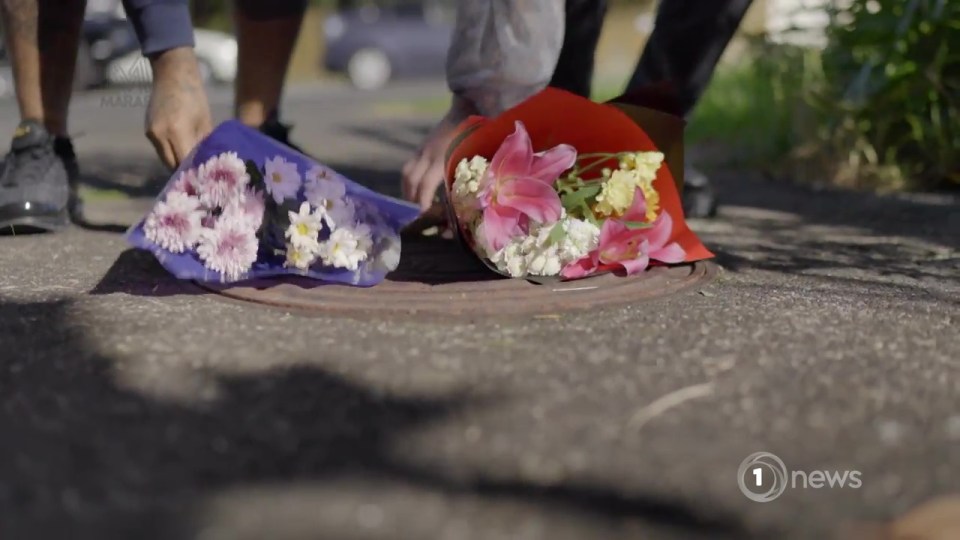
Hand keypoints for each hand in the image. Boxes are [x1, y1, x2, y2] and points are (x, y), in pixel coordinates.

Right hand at [146, 47, 212, 168]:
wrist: (172, 75)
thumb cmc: (195, 97)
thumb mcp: (205, 122)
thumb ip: (204, 145)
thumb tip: (207, 166)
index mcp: (177, 131)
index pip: (185, 163)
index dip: (195, 173)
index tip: (206, 180)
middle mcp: (160, 134)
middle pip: (172, 166)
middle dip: (185, 173)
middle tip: (200, 178)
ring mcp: (151, 133)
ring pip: (165, 160)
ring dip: (177, 164)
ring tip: (192, 167)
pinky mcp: (147, 131)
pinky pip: (160, 150)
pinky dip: (171, 154)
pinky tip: (182, 152)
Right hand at [402, 97, 476, 210]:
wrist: (466, 108)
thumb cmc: (474, 134)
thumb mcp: (472, 157)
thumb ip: (466, 176)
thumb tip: (468, 198)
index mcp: (440, 158)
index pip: (425, 184)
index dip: (423, 201)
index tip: (424, 214)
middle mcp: (427, 154)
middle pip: (411, 180)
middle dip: (412, 198)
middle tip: (419, 212)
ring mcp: (422, 149)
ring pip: (407, 173)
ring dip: (408, 189)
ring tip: (415, 201)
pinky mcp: (421, 146)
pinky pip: (410, 165)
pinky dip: (411, 179)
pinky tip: (418, 187)